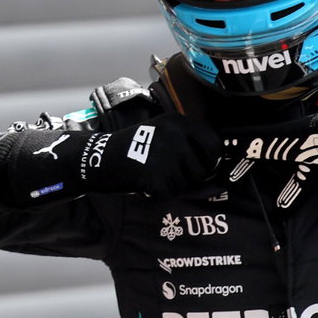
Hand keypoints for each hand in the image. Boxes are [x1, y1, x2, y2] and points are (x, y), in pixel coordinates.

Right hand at [75, 112, 221, 196]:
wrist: (99, 157)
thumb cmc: (134, 147)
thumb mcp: (162, 131)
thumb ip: (188, 140)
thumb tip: (218, 161)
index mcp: (179, 123)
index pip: (214, 145)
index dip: (213, 159)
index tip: (204, 166)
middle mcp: (175, 137)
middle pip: (202, 169)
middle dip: (189, 177)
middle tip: (168, 174)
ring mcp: (166, 156)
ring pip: (187, 184)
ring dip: (173, 186)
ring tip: (153, 176)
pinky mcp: (155, 177)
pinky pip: (169, 194)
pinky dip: (157, 195)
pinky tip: (144, 184)